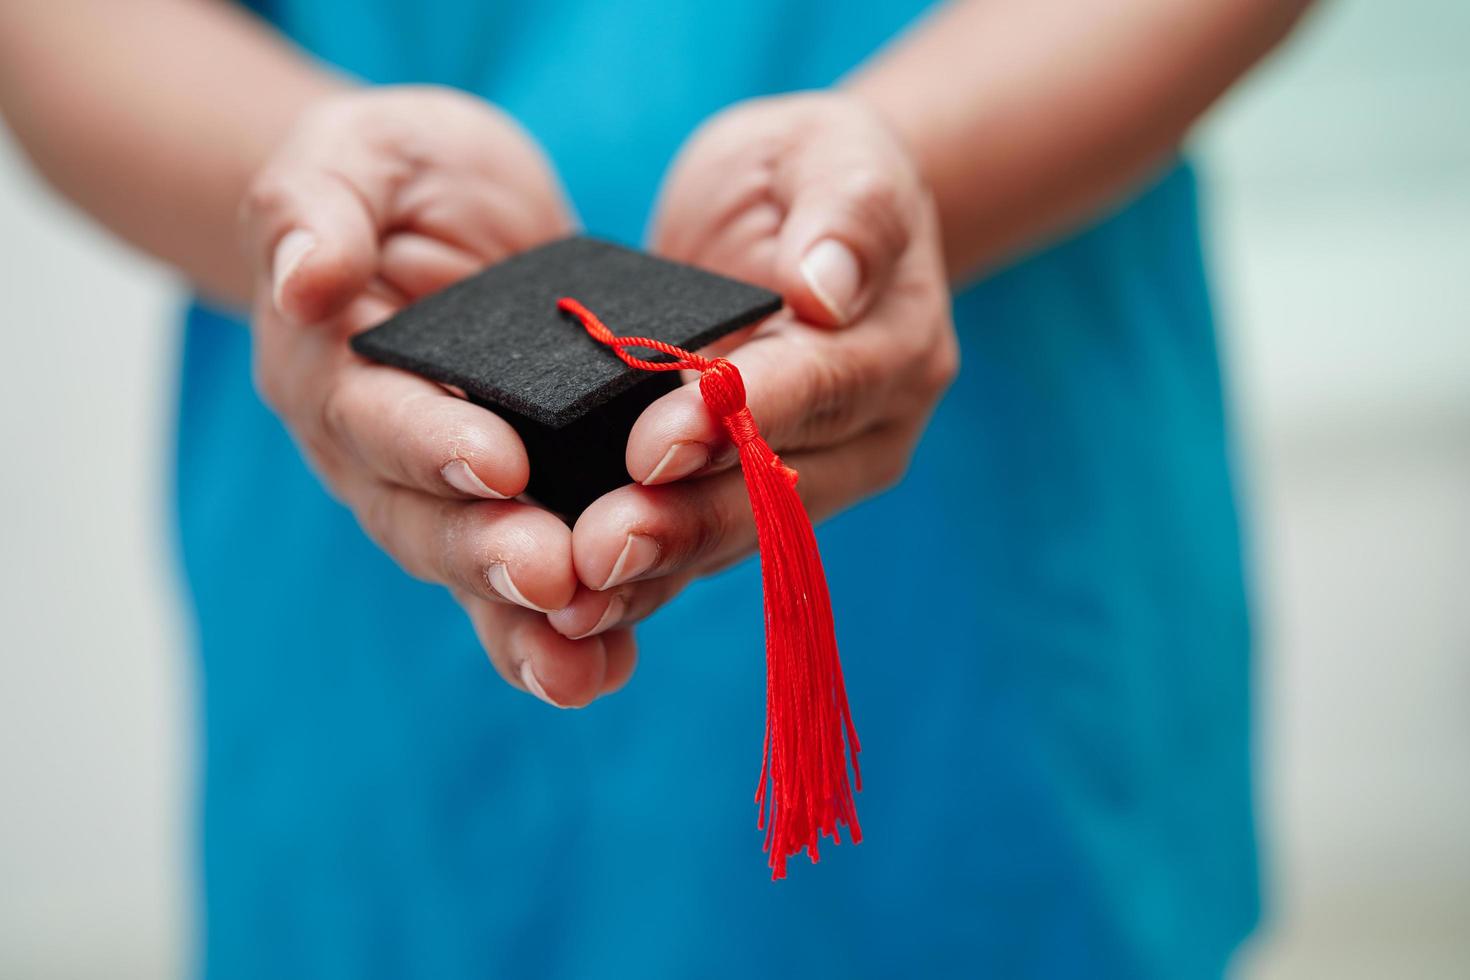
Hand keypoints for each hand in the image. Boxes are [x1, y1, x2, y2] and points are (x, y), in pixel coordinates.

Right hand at [242, 86, 632, 706]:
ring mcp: (450, 493)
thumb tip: (306, 282)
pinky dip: (571, 630)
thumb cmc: (396, 174)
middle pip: (426, 520)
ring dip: (530, 621)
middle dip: (488, 554)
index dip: (431, 443)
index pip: (374, 416)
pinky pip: (533, 579)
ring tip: (586, 658)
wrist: (447, 211)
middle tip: (553, 578)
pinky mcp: (521, 505)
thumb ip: (320, 208)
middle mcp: (385, 453)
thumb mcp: (357, 156)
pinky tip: (611, 666)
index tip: (498, 464)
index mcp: (334, 371)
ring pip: (477, 572)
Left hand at [548, 92, 957, 641]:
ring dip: (657, 569)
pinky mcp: (754, 503)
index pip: (820, 387)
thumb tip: (825, 288)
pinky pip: (703, 550)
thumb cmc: (808, 173)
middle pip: (778, 489)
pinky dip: (645, 584)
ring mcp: (815, 479)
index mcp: (893, 346)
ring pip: (739, 538)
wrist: (795, 222)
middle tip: (600, 547)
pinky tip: (580, 612)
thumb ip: (843, 213)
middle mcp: (865, 432)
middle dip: (685, 519)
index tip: (655, 439)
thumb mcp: (832, 155)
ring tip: (577, 598)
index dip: (740, 418)